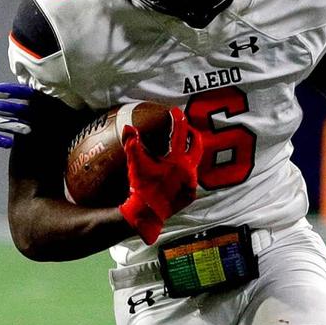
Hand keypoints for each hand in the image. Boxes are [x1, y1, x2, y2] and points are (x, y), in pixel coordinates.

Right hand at [119, 108, 202, 244]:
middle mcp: (189, 169)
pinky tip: (179, 171)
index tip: (176, 111)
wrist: (147, 213)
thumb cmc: (141, 188)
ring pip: (197, 162)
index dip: (178, 120)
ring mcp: (191, 182)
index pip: (179, 133)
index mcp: (177, 160)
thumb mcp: (135, 164)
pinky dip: (187, 171)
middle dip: (193, 133)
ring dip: (191, 153)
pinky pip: (192, 178)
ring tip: (183, 149)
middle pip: (197, 145)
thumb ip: (132, 144)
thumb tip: (128, 126)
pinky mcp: (190, 194)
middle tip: (187, 128)